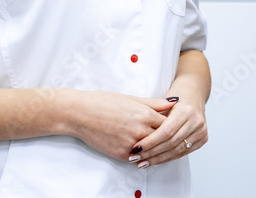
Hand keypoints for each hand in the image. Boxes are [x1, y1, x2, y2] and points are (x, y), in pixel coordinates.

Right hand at [61, 90, 176, 161]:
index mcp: (144, 114)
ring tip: (157, 144)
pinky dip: (142, 155)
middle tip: (170, 137)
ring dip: (155, 148)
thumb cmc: (103, 102)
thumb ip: (155, 103)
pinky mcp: (121, 154)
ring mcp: (130, 144)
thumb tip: (174, 102)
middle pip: (163, 138)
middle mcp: (140, 130)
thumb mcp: (132, 98)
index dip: (173, 124)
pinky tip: (143, 150)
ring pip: (152, 150)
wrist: (80, 114)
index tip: (174, 124)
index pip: (169, 123)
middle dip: (166, 138)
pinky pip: (138, 157)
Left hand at [130, 94, 207, 165]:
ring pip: (177, 150)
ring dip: (158, 159)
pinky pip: (183, 153)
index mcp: (186, 110)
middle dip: (152, 152)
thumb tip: (137, 138)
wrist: (193, 95)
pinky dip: (168, 158)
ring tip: (143, 162)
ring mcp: (201, 131)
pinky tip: (156, 160)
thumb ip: (153, 119)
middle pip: (171, 143)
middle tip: (136, 158)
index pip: (166, 132)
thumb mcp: (163, 103)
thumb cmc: (175, 99)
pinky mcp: (203, 139)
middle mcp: (196, 121)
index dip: (150, 142)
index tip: (136, 149)